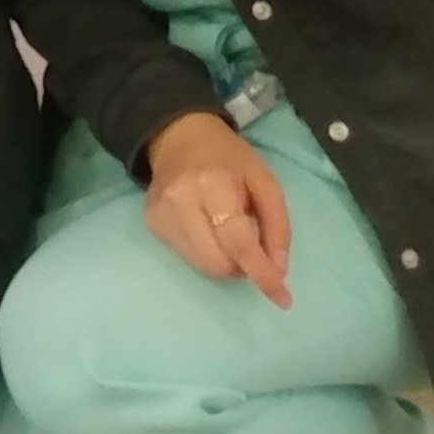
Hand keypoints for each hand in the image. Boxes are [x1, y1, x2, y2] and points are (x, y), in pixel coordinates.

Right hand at [144, 110, 295, 303]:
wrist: (178, 135)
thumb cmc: (229, 158)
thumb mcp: (266, 181)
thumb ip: (278, 226)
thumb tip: (278, 271)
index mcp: (213, 184)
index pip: (237, 241)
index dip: (261, 272)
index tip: (282, 297)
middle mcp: (180, 201)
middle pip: (217, 262)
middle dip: (242, 267)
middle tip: (252, 249)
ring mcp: (161, 214)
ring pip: (202, 266)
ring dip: (225, 263)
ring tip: (229, 235)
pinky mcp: (151, 223)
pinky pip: (187, 258)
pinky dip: (206, 253)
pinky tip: (207, 230)